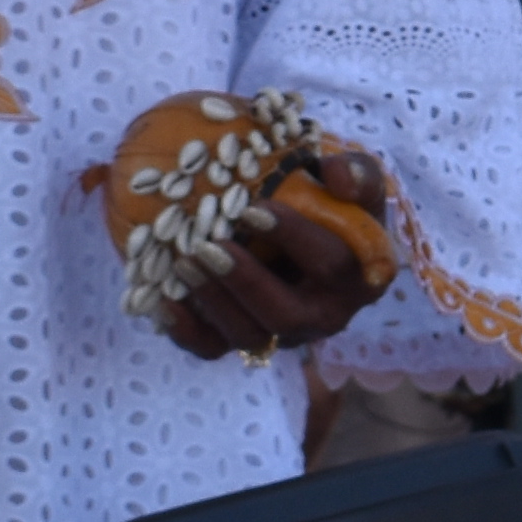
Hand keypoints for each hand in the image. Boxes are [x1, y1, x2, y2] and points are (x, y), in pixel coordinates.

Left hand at [151, 142, 398, 360]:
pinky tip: (162, 300)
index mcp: (359, 278)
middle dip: (244, 282)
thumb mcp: (357, 183)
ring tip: (183, 262)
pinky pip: (214, 348)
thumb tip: (336, 176)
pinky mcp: (248, 339)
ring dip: (212, 301)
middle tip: (208, 247)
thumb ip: (357, 174)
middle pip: (285, 315)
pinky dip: (185, 330)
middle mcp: (324, 315)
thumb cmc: (337, 205)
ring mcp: (283, 334)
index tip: (254, 208)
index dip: (292, 237)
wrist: (316, 233)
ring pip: (248, 336)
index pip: (329, 264)